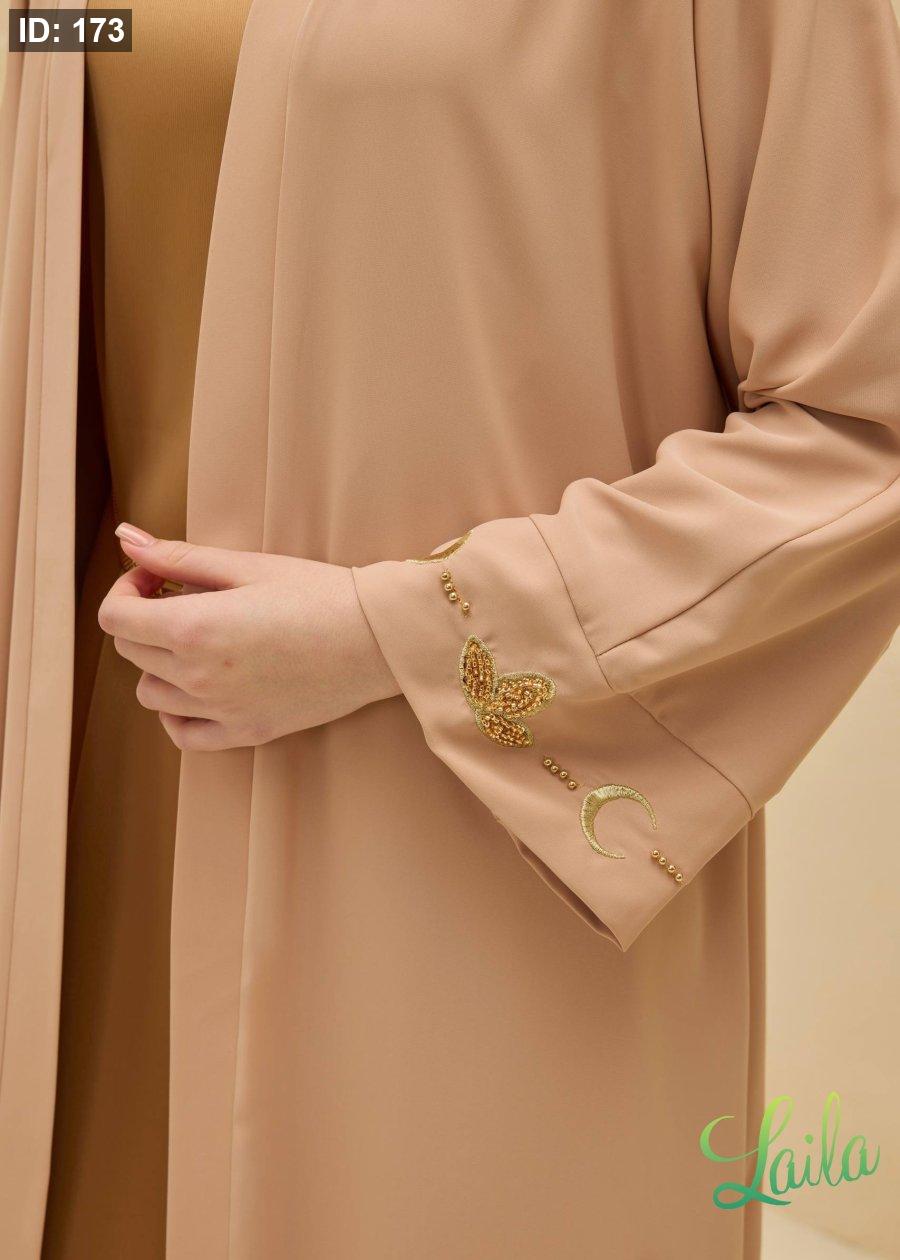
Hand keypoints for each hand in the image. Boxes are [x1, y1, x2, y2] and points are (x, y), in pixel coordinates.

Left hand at [98, 523, 399, 750]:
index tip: (158, 577)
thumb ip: (179, 557)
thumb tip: (127, 539)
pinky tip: (200, 685)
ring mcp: (221, 710)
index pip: (115, 618)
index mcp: (194, 628)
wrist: (378, 638)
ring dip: (159, 662)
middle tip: (185, 596)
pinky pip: (183, 733)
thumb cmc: (319, 593)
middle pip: (130, 651)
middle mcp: (198, 676)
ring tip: (200, 640)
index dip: (127, 589)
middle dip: (144, 617)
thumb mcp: (248, 565)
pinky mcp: (246, 731)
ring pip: (150, 693)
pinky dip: (178, 712)